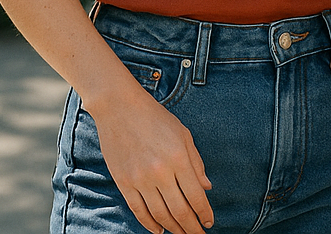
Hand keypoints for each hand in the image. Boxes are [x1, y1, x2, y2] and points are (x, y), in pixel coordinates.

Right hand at [87, 88, 212, 233]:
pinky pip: (138, 210)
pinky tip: (159, 230)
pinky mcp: (124, 182)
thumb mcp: (183, 135)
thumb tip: (206, 188)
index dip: (204, 213)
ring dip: (173, 228)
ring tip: (182, 233)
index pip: (196, 196)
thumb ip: (196, 163)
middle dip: (191, 227)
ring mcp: (140, 179)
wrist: (120, 109)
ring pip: (159, 214)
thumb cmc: (156, 119)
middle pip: (179, 210)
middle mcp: (160, 172)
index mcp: (178, 159)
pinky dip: (149, 223)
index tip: (210, 222)